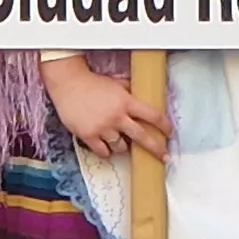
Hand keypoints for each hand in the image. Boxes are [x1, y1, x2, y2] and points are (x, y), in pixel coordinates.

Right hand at [46, 59, 167, 159]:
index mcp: (126, 101)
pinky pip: (103, 152)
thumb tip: (143, 96)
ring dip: (124, 147)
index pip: (153, 115)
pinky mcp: (89, 135)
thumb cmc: (92, 82)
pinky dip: (107, 151)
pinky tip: (107, 147)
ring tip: (122, 143)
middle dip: (156, 148)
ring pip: (122, 147)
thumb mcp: (116, 83)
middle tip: (163, 156)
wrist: (68, 84)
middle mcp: (117, 116)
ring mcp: (103, 128)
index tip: (169, 132)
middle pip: (142, 137)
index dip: (164, 125)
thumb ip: (130, 92)